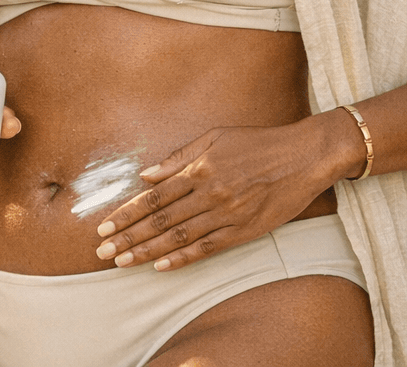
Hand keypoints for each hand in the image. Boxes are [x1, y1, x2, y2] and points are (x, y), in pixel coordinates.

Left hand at [93, 123, 330, 270]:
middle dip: (129, 237)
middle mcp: (210, 194)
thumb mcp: (215, 137)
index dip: (127, 213)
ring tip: (123, 262)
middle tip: (103, 251)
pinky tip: (161, 268)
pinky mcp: (244, 231)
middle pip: (161, 220)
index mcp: (200, 169)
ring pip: (179, 238)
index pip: (154, 196)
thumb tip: (146, 173)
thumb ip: (179, 158)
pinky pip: (208, 249)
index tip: (104, 225)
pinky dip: (183, 259)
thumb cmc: (256, 143)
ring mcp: (227, 215)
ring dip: (148, 252)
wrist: (303, 157)